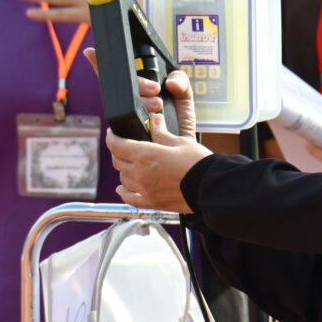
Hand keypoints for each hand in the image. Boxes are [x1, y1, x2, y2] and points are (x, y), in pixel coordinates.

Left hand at [104, 69, 210, 212]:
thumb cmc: (197, 163)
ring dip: (123, 169)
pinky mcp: (152, 202)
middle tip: (123, 145)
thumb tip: (155, 120)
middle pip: (117, 161)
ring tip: (129, 164)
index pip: (117, 145)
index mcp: (145, 155)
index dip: (111, 136)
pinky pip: (130, 198)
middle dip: (117, 151)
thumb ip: (162, 133)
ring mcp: (144, 189)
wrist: (210, 187)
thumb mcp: (180, 142)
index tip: (112, 133)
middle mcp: (140, 173)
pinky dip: (124, 192)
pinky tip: (121, 189)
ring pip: (123, 178)